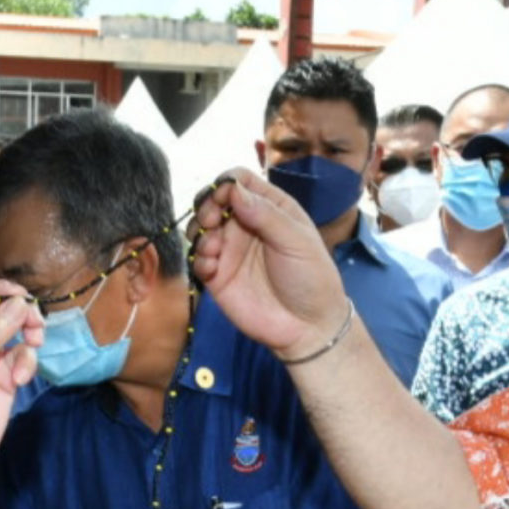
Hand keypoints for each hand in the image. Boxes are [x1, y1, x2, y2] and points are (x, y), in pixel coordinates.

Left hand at [0, 279, 41, 481]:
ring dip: (28, 334)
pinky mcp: (4, 377)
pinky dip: (27, 363)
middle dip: (18, 312)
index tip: (18, 294)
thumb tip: (21, 302)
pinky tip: (20, 379)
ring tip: (36, 342)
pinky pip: (22, 357)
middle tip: (36, 319)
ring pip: (15, 331)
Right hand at [186, 169, 353, 355]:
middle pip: (212, 200)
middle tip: (211, 220)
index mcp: (269, 208)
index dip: (226, 184)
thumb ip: (265, 214)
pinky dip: (198, 258)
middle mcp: (245, 224)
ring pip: (199, 227)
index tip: (224, 198)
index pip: (239, 181)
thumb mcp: (296, 241)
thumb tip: (233, 190)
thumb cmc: (312, 278)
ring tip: (213, 248)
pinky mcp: (218, 276)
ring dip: (198, 231)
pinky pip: (197, 259)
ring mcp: (230, 250)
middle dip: (205, 205)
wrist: (308, 327)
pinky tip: (212, 268)